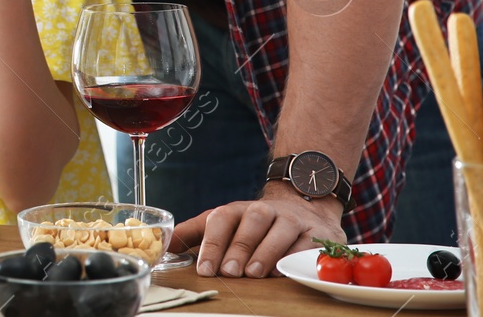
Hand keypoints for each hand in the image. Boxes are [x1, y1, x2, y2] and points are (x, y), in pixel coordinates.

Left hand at [176, 184, 344, 277]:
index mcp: (238, 209)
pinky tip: (283, 271)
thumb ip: (195, 234)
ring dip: (266, 251)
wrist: (302, 210)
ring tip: (254, 273)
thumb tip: (166, 246)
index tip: (204, 269)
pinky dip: (295, 257)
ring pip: (280, 229)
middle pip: (252, 222)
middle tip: (229, 272)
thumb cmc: (254, 225)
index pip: (221, 219)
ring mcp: (293, 220)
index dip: (212, 244)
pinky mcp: (316, 234)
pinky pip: (307, 243)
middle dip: (239, 247)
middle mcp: (265, 210)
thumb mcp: (223, 224)